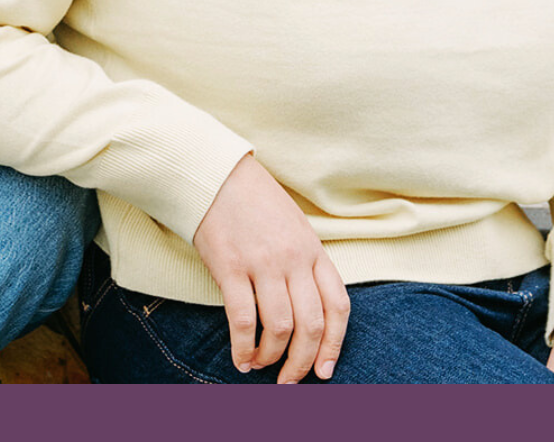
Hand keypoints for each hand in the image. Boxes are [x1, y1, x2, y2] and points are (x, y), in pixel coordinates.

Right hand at [192, 153, 348, 382]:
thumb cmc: (254, 201)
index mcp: (313, 249)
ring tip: (260, 365)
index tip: (324, 370)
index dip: (334, 344)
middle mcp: (293, 258)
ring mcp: (263, 262)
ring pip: (281, 328)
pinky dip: (244, 347)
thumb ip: (304, 263)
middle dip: (302, 363)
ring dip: (271, 357)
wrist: (215, 173)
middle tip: (289, 381)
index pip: (338, 306)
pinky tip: (240, 358)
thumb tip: (307, 310)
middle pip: (311, 325)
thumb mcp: (293, 226)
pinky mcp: (231, 266)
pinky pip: (244, 320)